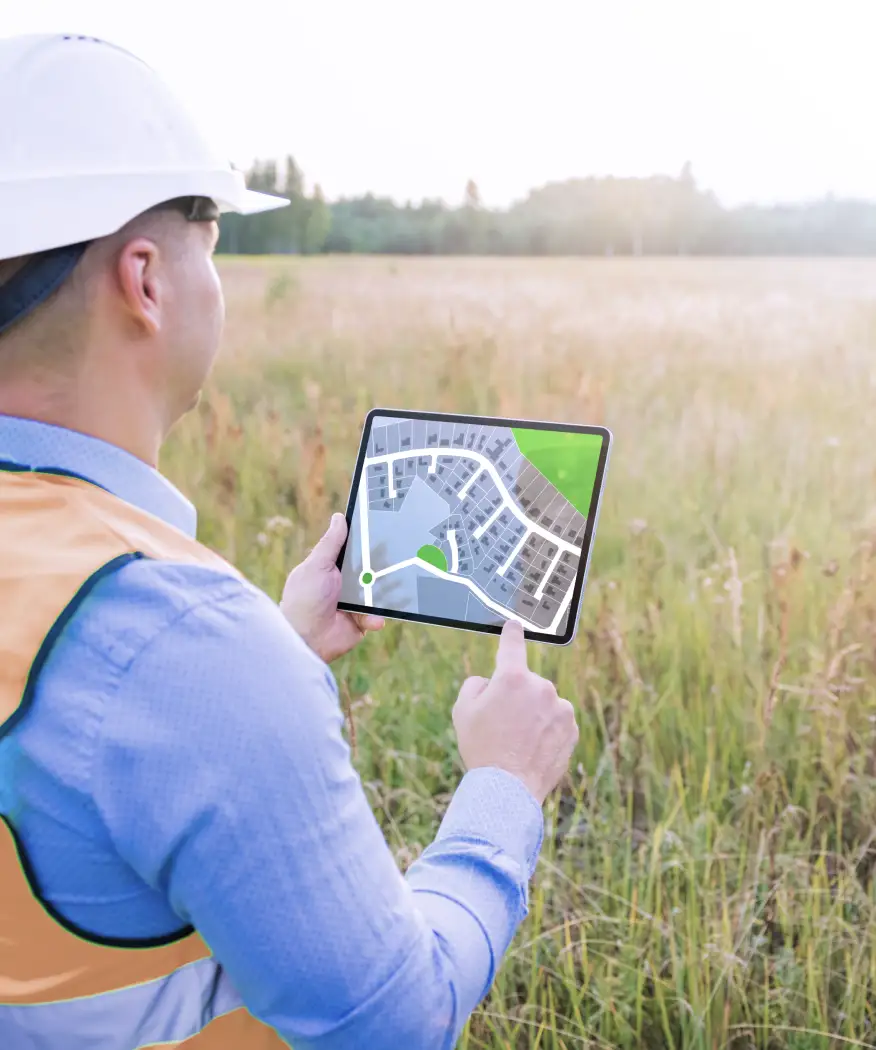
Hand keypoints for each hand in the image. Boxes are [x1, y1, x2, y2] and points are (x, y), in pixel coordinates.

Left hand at [281, 513, 384, 663]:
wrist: (306, 639)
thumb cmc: (304, 599)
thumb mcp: (316, 565)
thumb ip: (330, 543)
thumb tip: (338, 517)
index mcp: (332, 567)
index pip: (354, 549)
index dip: (367, 541)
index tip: (384, 529)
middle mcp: (345, 582)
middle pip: (370, 568)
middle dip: (383, 565)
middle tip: (398, 558)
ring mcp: (355, 602)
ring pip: (378, 590)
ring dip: (385, 591)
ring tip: (395, 588)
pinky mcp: (361, 620)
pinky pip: (376, 614)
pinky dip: (376, 616)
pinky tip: (373, 618)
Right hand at [452, 620, 578, 803]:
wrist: (508, 789)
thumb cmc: (482, 748)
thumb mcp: (462, 711)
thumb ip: (475, 686)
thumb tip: (489, 682)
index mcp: (511, 677)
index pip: (512, 645)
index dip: (511, 633)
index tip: (515, 625)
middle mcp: (540, 687)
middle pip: (526, 684)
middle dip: (516, 698)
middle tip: (502, 725)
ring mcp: (560, 707)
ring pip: (544, 703)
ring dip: (534, 714)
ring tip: (519, 742)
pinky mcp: (571, 728)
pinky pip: (557, 721)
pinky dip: (547, 730)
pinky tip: (533, 749)